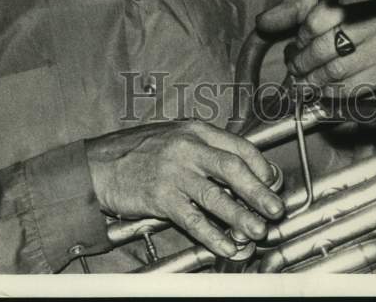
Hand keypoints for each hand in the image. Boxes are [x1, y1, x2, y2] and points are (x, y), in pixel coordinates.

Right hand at [86, 119, 283, 257]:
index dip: (261, 165)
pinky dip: (213, 235)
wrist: (100, 163)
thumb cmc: (138, 149)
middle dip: (259, 191)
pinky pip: (193, 220)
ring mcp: (174, 172)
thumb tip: (237, 167)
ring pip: (216, 197)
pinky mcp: (160, 197)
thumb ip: (204, 147)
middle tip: (275, 208)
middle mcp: (187, 148)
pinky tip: (226, 245)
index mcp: (195, 130)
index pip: (238, 145)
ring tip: (257, 230)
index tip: (273, 181)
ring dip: (241, 216)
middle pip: (233, 168)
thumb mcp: (175, 136)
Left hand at [256, 0, 375, 98]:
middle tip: (294, 67)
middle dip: (301, 63)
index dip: (299, 39)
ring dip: (312, 80)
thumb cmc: (361, 7)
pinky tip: (323, 89)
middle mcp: (371, 23)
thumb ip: (294, 10)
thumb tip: (262, 22)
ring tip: (303, 80)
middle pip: (323, 49)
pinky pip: (354, 88)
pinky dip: (332, 92)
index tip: (295, 45)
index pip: (314, 23)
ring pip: (336, 71)